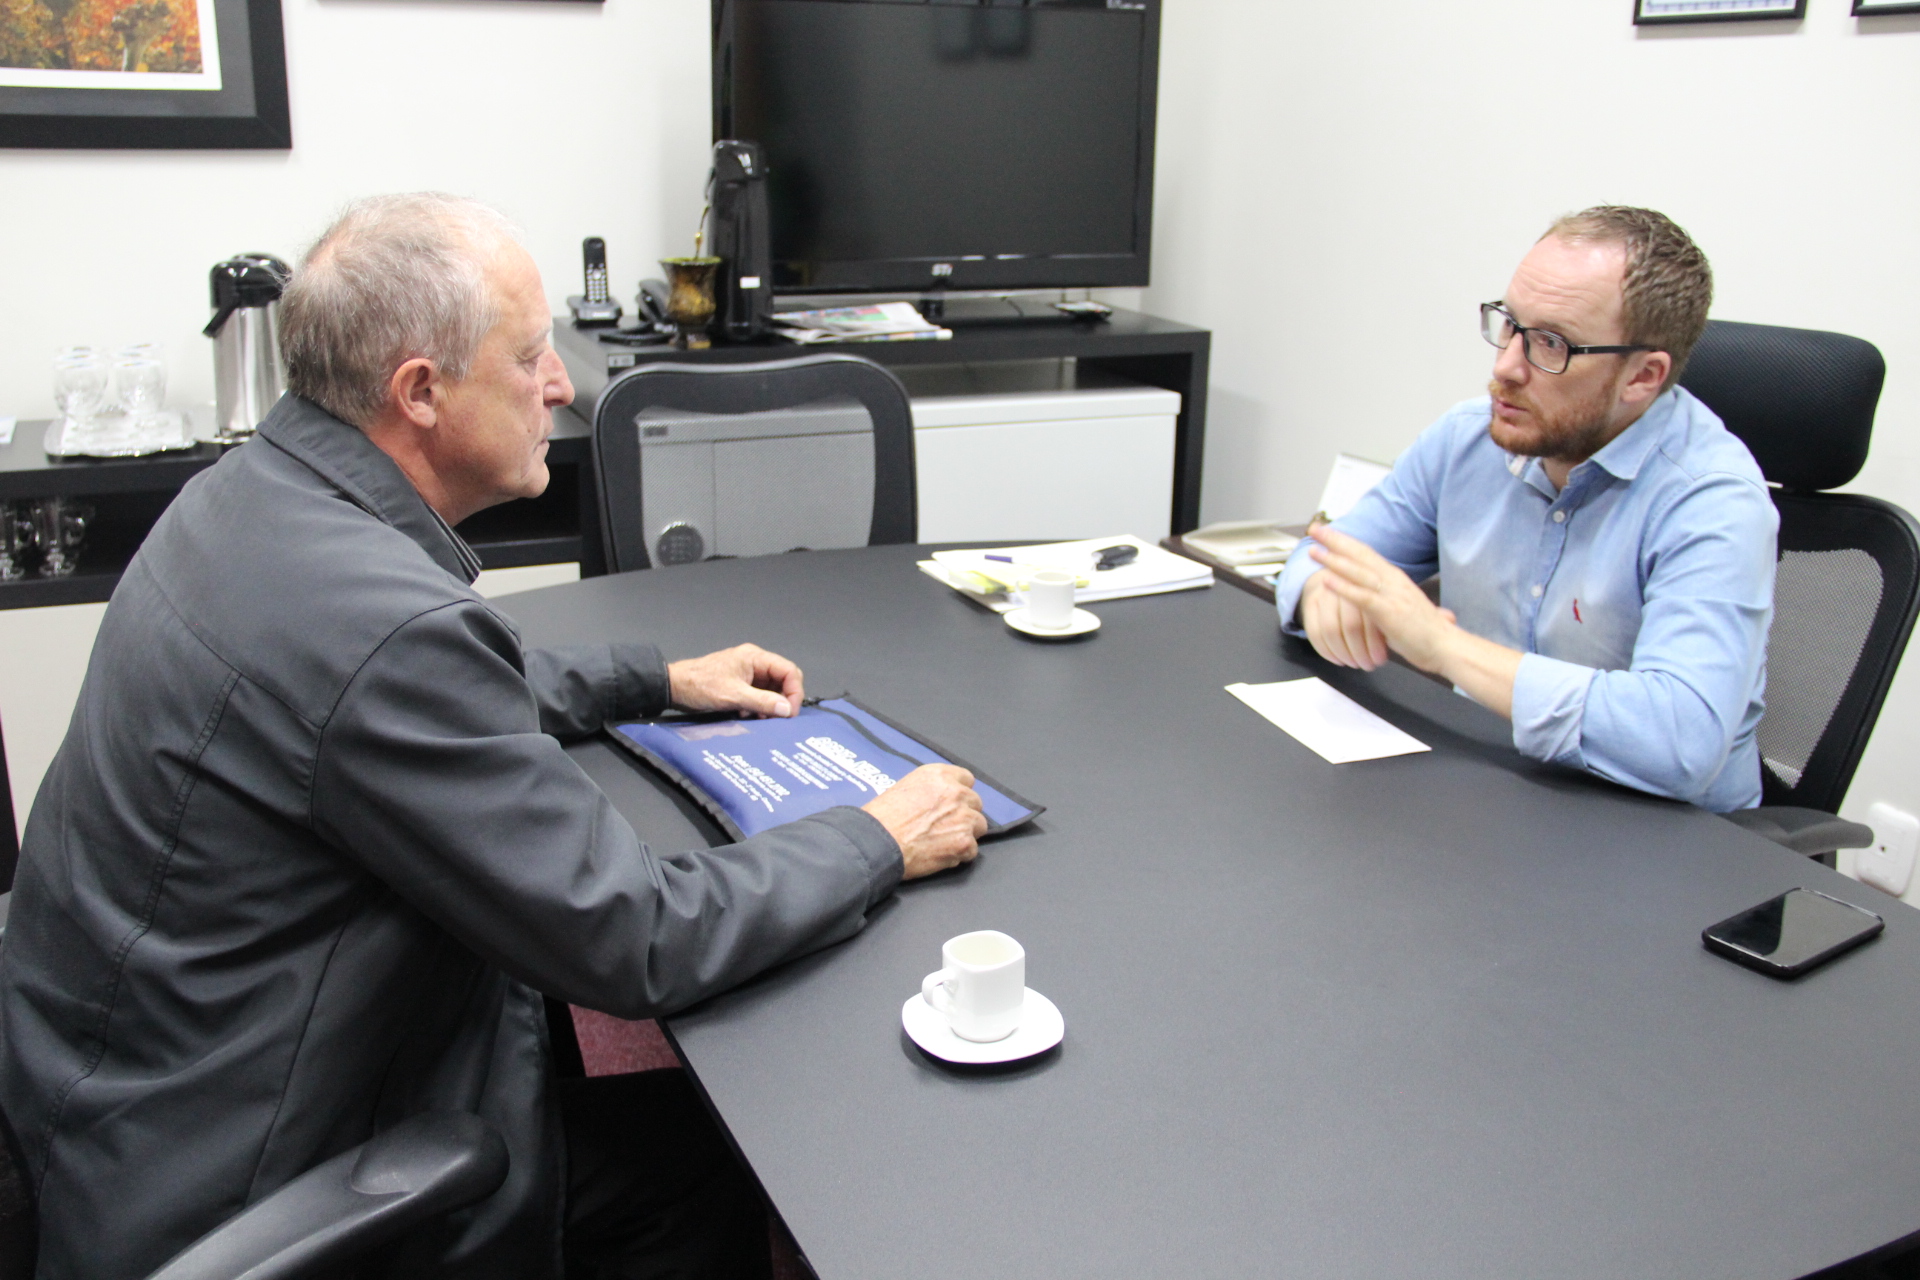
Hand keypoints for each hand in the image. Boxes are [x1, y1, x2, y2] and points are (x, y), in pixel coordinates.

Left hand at [667, 644, 803, 718]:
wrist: (674, 687)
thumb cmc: (699, 685)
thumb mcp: (733, 696)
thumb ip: (762, 702)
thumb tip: (786, 709)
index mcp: (755, 657)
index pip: (788, 671)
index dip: (794, 692)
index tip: (790, 713)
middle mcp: (754, 662)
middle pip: (782, 680)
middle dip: (782, 700)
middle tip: (778, 719)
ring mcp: (746, 673)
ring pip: (771, 690)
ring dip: (769, 706)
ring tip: (761, 718)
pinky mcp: (739, 683)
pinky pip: (758, 695)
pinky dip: (758, 706)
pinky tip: (748, 716)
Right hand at [862, 764, 986, 879]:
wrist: (877, 842)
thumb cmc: (882, 818)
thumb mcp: (905, 787)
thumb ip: (930, 790)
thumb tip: (941, 801)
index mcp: (939, 775)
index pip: (967, 779)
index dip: (960, 793)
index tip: (952, 804)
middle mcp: (955, 792)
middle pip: (975, 803)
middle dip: (964, 814)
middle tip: (945, 826)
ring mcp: (963, 818)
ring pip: (979, 826)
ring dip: (965, 834)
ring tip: (943, 842)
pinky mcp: (964, 842)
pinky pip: (972, 850)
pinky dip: (959, 855)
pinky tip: (941, 855)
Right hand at [1299, 565, 1390, 670]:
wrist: (1335, 577)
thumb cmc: (1365, 597)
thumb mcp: (1379, 603)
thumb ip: (1383, 617)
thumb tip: (1392, 643)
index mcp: (1365, 585)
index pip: (1369, 619)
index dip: (1374, 643)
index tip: (1381, 660)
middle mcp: (1343, 587)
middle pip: (1350, 625)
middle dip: (1360, 651)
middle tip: (1369, 666)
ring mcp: (1323, 595)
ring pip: (1331, 630)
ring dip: (1344, 654)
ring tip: (1356, 665)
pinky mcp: (1309, 605)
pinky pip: (1314, 633)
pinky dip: (1326, 652)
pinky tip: (1338, 661)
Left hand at [1304, 522, 1457, 673]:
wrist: (1445, 646)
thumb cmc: (1425, 632)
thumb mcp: (1402, 607)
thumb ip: (1388, 598)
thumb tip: (1375, 597)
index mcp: (1395, 578)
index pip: (1366, 553)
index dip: (1345, 541)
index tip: (1325, 532)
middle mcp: (1393, 580)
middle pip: (1360, 555)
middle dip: (1335, 540)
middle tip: (1314, 529)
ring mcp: (1391, 595)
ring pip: (1358, 572)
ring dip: (1333, 560)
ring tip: (1314, 551)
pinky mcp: (1389, 612)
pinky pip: (1362, 597)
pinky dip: (1344, 588)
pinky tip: (1327, 581)